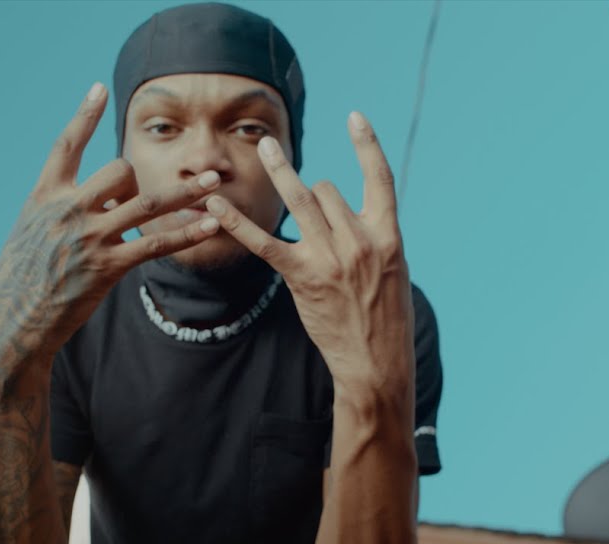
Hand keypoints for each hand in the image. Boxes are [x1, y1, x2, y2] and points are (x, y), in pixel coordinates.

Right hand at [0, 82, 223, 363]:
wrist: (13, 321)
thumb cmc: (22, 279)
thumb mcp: (29, 232)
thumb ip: (59, 209)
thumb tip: (95, 198)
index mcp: (45, 197)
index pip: (66, 146)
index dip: (83, 116)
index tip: (99, 90)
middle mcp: (67, 210)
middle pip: (118, 170)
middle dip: (139, 178)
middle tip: (149, 196)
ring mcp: (89, 237)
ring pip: (147, 203)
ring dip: (185, 193)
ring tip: (214, 182)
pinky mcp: (107, 267)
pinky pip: (156, 244)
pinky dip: (187, 234)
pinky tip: (211, 227)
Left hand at [206, 111, 412, 389]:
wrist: (376, 360)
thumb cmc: (385, 316)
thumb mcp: (393, 270)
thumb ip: (373, 236)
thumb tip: (346, 209)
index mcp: (388, 236)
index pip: (380, 178)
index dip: (367, 144)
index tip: (355, 117)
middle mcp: (360, 241)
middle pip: (328, 190)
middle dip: (315, 192)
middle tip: (310, 206)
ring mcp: (330, 258)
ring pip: (302, 200)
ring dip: (283, 176)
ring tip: (266, 148)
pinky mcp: (302, 276)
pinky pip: (264, 242)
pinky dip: (237, 222)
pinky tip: (216, 205)